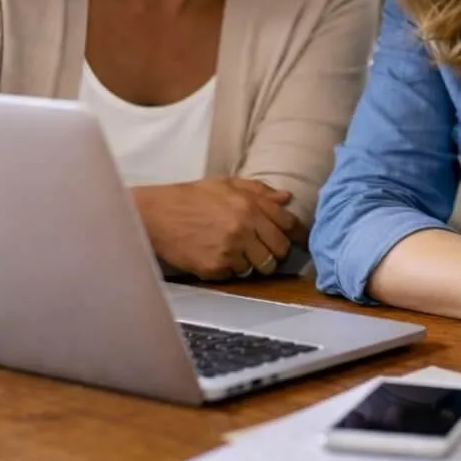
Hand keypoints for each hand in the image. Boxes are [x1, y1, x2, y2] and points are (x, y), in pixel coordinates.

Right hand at [131, 177, 303, 280]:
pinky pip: (237, 275)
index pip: (288, 224)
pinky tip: (220, 256)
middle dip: (275, 251)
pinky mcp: (216, 267)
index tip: (301, 241)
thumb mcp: (227, 184)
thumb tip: (286, 198)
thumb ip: (259, 191)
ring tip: (239, 252)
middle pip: (279, 250)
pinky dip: (232, 269)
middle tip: (264, 248)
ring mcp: (231, 250)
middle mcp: (244, 228)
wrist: (159, 214)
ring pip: (261, 267)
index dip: (297, 234)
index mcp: (250, 205)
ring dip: (254, 262)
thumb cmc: (193, 197)